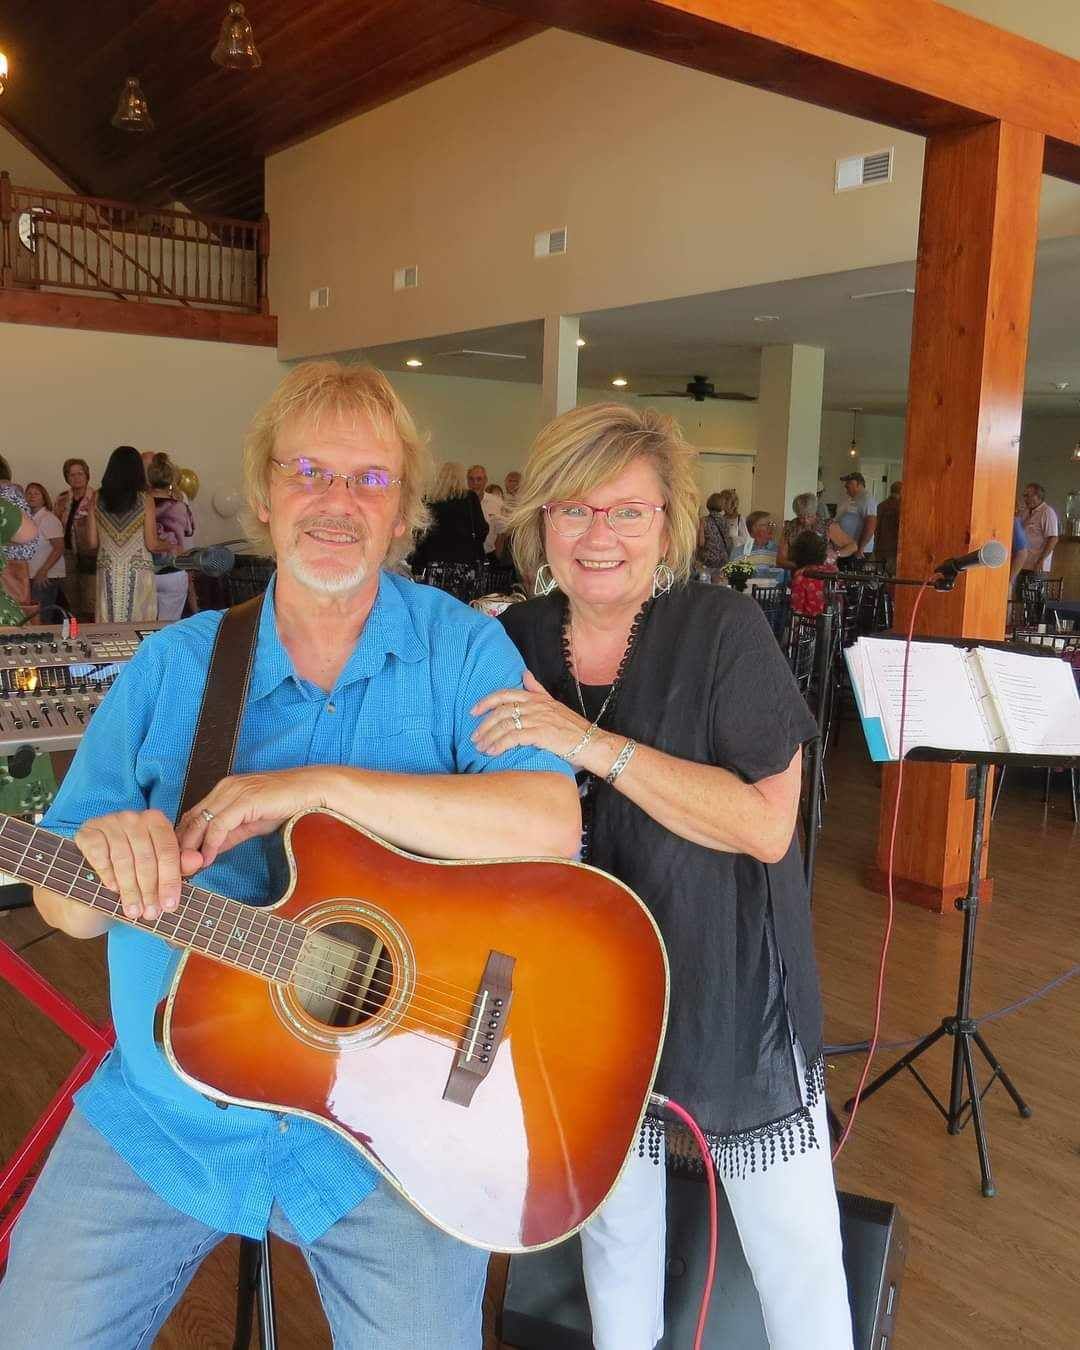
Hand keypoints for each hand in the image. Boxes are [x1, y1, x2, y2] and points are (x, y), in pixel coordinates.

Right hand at [75, 808, 201, 922]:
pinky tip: (114, 890)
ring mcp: (109, 822)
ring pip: (124, 860)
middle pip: (146, 857)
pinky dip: (108, 875)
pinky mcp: (88, 832)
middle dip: (150, 890)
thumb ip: (179, 863)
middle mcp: (133, 816)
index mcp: (156, 820)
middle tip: (151, 913)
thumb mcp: (158, 865)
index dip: (170, 880)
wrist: (94, 864)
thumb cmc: (133, 864)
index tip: (170, 906)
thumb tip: (198, 860)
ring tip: (134, 911)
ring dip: (130, 890)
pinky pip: (100, 856)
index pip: (168, 851)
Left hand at [176, 768, 326, 866]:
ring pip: (201, 822)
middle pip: (191, 818)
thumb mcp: (251, 823)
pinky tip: (208, 858)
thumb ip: (230, 834)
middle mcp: (224, 788)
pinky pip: (219, 825)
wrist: (311, 791)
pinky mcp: (244, 799)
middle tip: (177, 868)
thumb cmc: (287, 804)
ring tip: (189, 867)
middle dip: (181, 845)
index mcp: (225, 791)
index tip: (180, 861)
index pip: (193, 815)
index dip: (184, 839)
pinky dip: (210, 844)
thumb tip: (209, 851)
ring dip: (192, 847)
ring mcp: (233, 792)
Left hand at [471, 670, 598, 764]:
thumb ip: (537, 689)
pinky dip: (499, 745)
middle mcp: (536, 706)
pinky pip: (513, 738)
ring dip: (489, 737)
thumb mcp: (554, 703)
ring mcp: (538, 719)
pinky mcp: (541, 734)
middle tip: (474, 737)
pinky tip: (492, 752)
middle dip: (484, 724)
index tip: (473, 711)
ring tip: (480, 747)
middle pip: (501, 711)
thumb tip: (524, 674)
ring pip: (505, 725)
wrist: (591, 743)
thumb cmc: (573, 728)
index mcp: (537, 698)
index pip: (505, 694)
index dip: (486, 701)